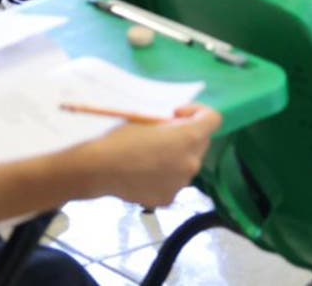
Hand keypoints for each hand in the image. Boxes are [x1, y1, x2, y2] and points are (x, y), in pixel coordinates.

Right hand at [80, 106, 221, 208]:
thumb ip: (171, 121)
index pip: (213, 120)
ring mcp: (181, 184)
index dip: (198, 112)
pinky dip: (165, 176)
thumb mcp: (148, 118)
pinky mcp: (168, 198)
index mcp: (190, 137)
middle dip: (188, 135)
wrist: (98, 168)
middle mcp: (192, 162)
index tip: (176, 114)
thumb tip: (178, 124)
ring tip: (151, 156)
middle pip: (202, 143)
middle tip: (163, 134)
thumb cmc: (121, 136)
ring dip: (177, 157)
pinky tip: (144, 173)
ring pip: (187, 164)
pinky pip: (174, 182)